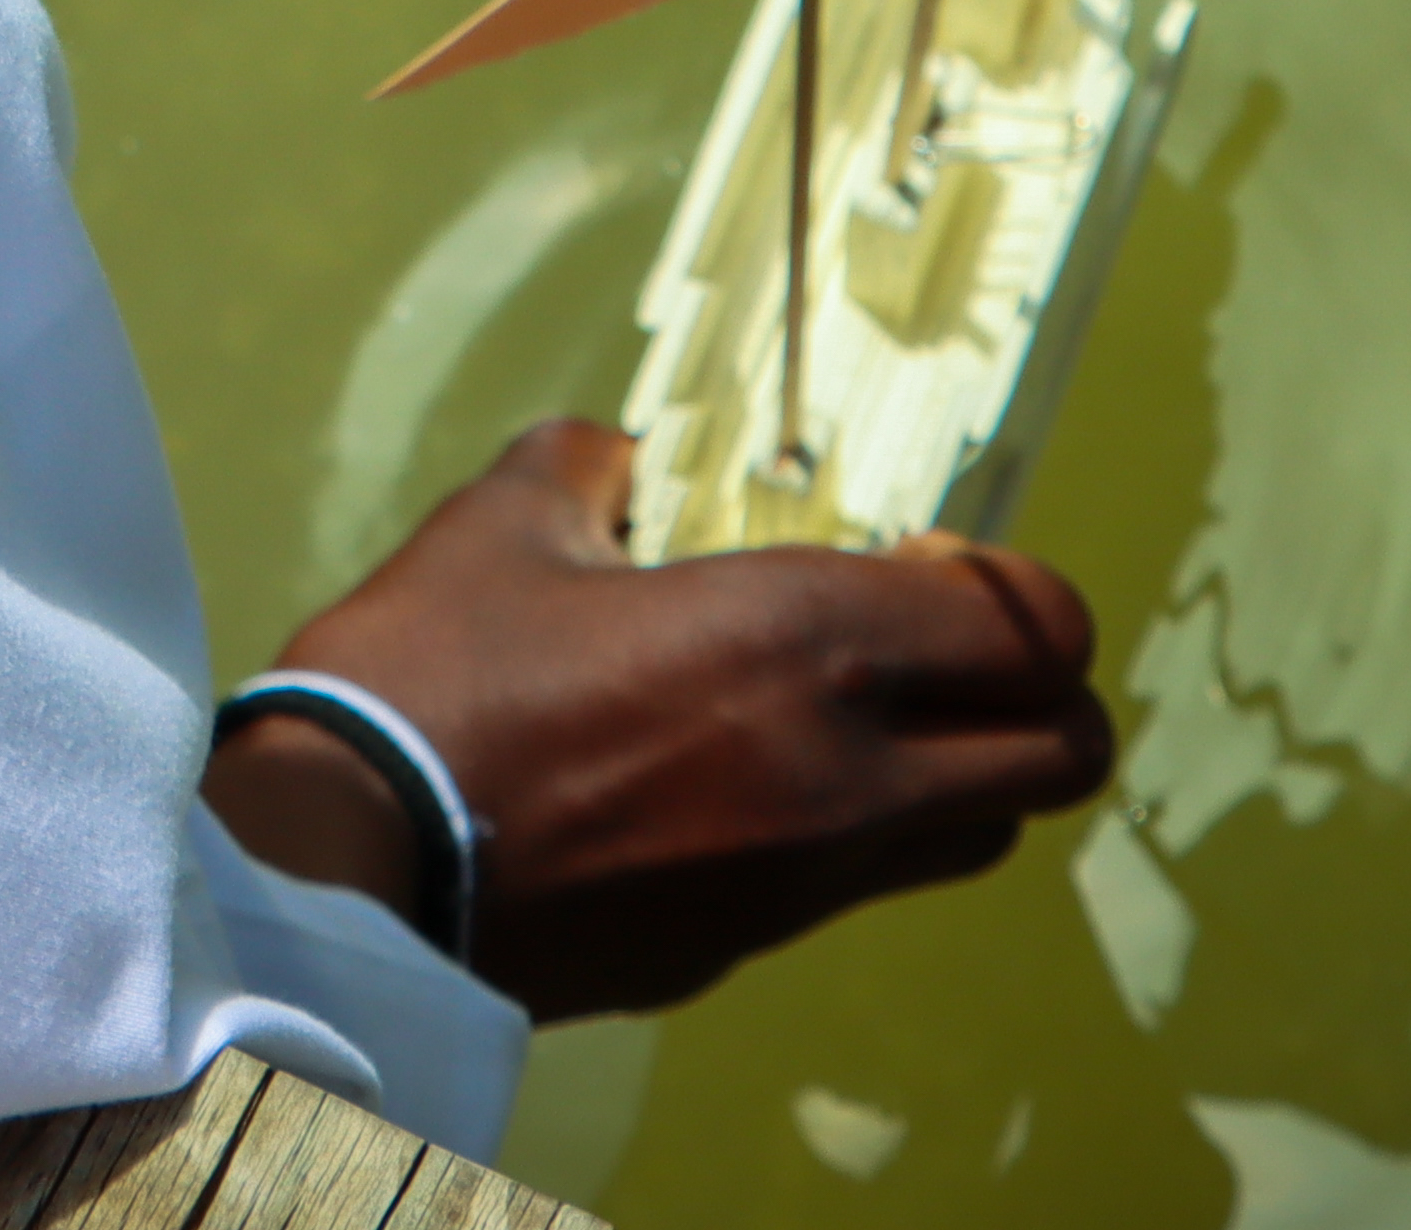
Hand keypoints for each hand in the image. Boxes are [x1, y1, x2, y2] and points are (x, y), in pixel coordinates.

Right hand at [209, 418, 1116, 1020]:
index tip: (930, 554)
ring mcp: (803, 878)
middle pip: (1059, 757)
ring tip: (848, 713)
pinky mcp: (740, 950)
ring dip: (955, 770)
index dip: (1019, 586)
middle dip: (1034, 692)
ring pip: (975, 835)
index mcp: (809, 641)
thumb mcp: (501, 525)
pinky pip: (855, 886)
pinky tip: (735, 782)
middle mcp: (846, 772)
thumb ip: (584, 471)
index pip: (1037, 628)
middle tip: (930, 641)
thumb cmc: (428, 677)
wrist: (351, 868)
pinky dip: (846, 833)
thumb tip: (616, 459)